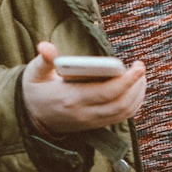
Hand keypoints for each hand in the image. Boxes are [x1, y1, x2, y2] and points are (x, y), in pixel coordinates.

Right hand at [21, 41, 145, 133]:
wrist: (31, 117)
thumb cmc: (35, 90)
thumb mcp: (34, 74)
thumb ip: (43, 60)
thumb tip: (45, 47)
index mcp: (70, 99)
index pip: (106, 93)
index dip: (126, 81)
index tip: (137, 66)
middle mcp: (83, 113)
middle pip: (120, 104)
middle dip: (136, 85)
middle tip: (141, 67)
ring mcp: (90, 122)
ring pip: (123, 113)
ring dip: (137, 95)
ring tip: (141, 76)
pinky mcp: (94, 125)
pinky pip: (120, 117)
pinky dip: (132, 104)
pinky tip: (135, 89)